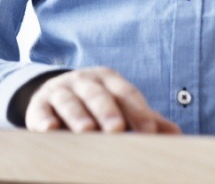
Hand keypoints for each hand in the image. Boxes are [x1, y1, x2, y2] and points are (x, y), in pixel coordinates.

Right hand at [24, 66, 181, 134]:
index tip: (150, 132)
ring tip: (86, 131)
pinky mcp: (38, 105)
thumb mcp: (119, 106)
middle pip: (98, 94)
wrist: (54, 92)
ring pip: (70, 101)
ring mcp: (60, 91)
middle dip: (108, 111)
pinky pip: (40, 111)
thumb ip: (145, 119)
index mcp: (109, 79)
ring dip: (78, 116)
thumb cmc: (96, 104)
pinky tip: (50, 130)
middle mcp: (85, 81)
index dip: (138, 111)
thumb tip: (176, 135)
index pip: (126, 93)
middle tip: (117, 129)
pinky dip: (44, 120)